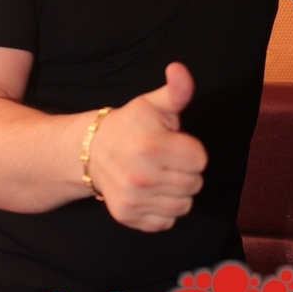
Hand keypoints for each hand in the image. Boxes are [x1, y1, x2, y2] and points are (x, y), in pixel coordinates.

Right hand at [88, 63, 207, 231]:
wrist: (92, 149)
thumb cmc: (129, 125)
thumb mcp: (153, 103)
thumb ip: (177, 90)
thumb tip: (179, 70)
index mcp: (152, 146)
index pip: (200, 160)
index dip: (192, 151)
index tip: (176, 144)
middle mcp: (142, 176)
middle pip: (195, 184)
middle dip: (186, 170)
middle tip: (168, 159)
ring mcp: (133, 199)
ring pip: (183, 205)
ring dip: (178, 191)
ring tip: (162, 174)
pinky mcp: (128, 215)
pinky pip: (166, 221)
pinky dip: (163, 209)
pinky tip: (152, 191)